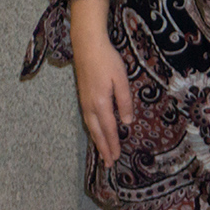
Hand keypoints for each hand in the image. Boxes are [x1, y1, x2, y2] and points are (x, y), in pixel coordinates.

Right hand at [69, 0, 132, 168]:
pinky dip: (93, 130)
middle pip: (98, 132)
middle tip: (109, 163)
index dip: (113, 143)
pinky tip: (97, 131)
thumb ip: (125, 100)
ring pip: (91, 127)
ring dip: (98, 140)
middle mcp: (90, 106)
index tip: (116, 157)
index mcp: (101, 103)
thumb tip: (127, 121)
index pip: (109, 128)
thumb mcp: (121, 79)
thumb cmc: (107, 60)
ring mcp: (84, 101)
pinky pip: (88, 119)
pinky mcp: (83, 96)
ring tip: (103, 153)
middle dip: (104, 148)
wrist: (87, 46)